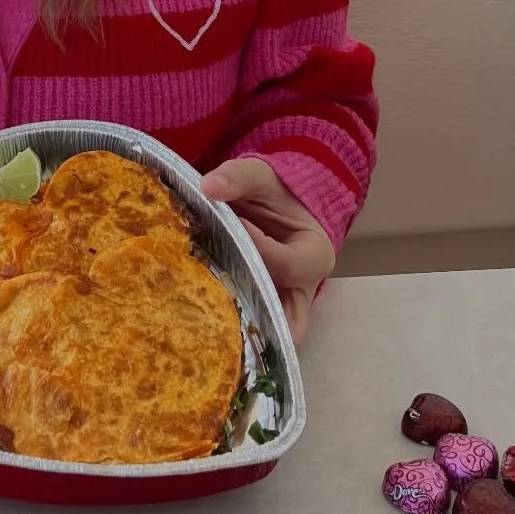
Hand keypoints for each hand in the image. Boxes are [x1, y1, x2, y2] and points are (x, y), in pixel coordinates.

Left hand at [200, 157, 334, 344]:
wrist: (276, 205)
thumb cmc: (274, 194)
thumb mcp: (261, 177)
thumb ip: (238, 178)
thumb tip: (208, 187)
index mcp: (314, 254)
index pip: (285, 265)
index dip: (255, 249)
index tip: (229, 228)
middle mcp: (305, 289)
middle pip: (286, 320)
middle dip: (251, 316)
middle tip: (210, 301)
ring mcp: (285, 306)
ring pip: (270, 336)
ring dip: (240, 331)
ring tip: (202, 320)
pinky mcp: (265, 313)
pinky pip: (253, 333)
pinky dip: (232, 330)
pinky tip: (200, 321)